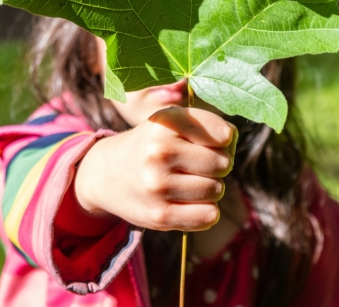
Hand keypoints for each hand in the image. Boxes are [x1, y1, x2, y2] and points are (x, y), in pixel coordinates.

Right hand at [74, 107, 236, 230]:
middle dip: (218, 165)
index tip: (209, 142)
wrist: (106, 174)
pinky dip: (206, 211)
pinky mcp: (159, 215)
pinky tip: (189, 202)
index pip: (223, 134)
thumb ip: (208, 126)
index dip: (224, 140)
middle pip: (223, 164)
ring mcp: (158, 185)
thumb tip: (232, 143)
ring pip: (217, 190)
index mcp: (166, 122)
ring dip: (210, 188)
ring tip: (188, 182)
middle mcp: (159, 151)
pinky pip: (208, 216)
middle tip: (197, 165)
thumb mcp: (171, 121)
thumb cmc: (152, 145)